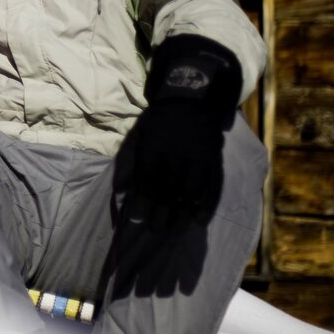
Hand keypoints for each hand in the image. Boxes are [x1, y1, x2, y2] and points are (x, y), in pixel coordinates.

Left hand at [115, 34, 241, 225]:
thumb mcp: (137, 135)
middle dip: (162, 212)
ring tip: (175, 231)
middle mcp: (176, 153)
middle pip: (168, 188)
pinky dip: (208, 205)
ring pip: (190, 190)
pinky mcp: (213, 161)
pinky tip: (200, 221)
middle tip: (156, 230)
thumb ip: (127, 161)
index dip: (143, 199)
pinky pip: (213, 186)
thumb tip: (120, 189)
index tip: (139, 217)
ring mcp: (198, 158)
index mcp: (154, 147)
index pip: (148, 178)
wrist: (190, 101)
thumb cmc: (158, 123)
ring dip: (183, 213)